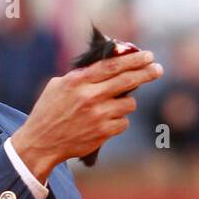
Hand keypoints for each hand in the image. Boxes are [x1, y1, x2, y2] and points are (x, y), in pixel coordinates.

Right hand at [10, 50, 162, 182]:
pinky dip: (119, 121)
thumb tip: (108, 63)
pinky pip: (123, 123)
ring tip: (113, 105)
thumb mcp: (58, 85)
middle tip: (157, 69)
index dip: (133, 59)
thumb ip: (82, 75)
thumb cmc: (48, 111)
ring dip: (126, 103)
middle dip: (146, 73)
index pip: (112, 65)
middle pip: (127, 81)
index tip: (147, 55)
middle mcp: (90, 97)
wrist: (41, 142)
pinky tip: (107, 121)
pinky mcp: (102, 133)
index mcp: (78, 81)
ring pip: (129, 104)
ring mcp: (97, 116)